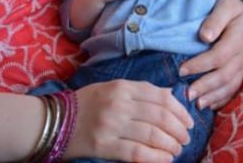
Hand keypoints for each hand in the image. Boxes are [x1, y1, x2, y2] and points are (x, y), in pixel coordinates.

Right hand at [65, 80, 193, 161]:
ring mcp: (111, 125)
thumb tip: (170, 96)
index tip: (189, 122)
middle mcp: (118, 104)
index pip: (162, 98)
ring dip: (171, 145)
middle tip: (185, 139)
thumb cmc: (87, 104)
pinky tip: (166, 159)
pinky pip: (137, 153)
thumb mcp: (112, 88)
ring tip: (176, 150)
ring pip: (153, 135)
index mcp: (122, 87)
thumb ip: (140, 91)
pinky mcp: (104, 146)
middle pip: (161, 117)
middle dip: (179, 130)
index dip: (181, 111)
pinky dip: (156, 157)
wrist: (53, 120)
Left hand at [179, 0, 242, 108]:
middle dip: (204, 87)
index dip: (199, 66)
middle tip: (186, 95)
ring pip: (229, 86)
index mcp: (237, 41)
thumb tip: (204, 36)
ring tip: (197, 105)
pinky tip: (210, 105)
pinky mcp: (242, 70)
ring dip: (213, 97)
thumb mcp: (225, 6)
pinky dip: (222, 99)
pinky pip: (234, 89)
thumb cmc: (235, 6)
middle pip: (223, 76)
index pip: (217, 57)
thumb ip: (215, 20)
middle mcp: (242, 56)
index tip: (181, 70)